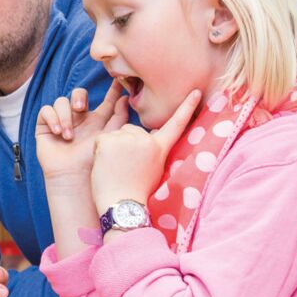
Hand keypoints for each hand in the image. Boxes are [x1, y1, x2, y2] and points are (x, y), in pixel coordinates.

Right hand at [35, 82, 128, 181]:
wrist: (73, 177)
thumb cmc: (92, 162)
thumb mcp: (109, 138)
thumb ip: (119, 118)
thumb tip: (125, 98)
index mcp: (97, 121)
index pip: (104, 101)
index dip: (111, 91)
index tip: (117, 80)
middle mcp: (79, 118)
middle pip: (78, 94)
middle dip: (79, 96)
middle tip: (81, 107)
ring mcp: (61, 121)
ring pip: (61, 101)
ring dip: (65, 116)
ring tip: (68, 135)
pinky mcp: (45, 126)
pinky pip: (46, 111)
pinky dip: (52, 119)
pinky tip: (58, 132)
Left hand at [92, 89, 201, 213]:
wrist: (122, 205)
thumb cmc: (136, 192)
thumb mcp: (154, 169)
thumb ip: (152, 149)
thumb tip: (151, 135)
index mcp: (160, 148)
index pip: (176, 124)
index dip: (186, 107)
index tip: (196, 91)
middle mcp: (147, 139)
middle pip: (131, 130)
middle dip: (125, 144)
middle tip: (125, 168)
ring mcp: (128, 138)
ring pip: (116, 134)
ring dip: (112, 148)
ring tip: (116, 169)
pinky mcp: (109, 140)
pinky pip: (102, 140)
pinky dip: (100, 151)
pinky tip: (106, 166)